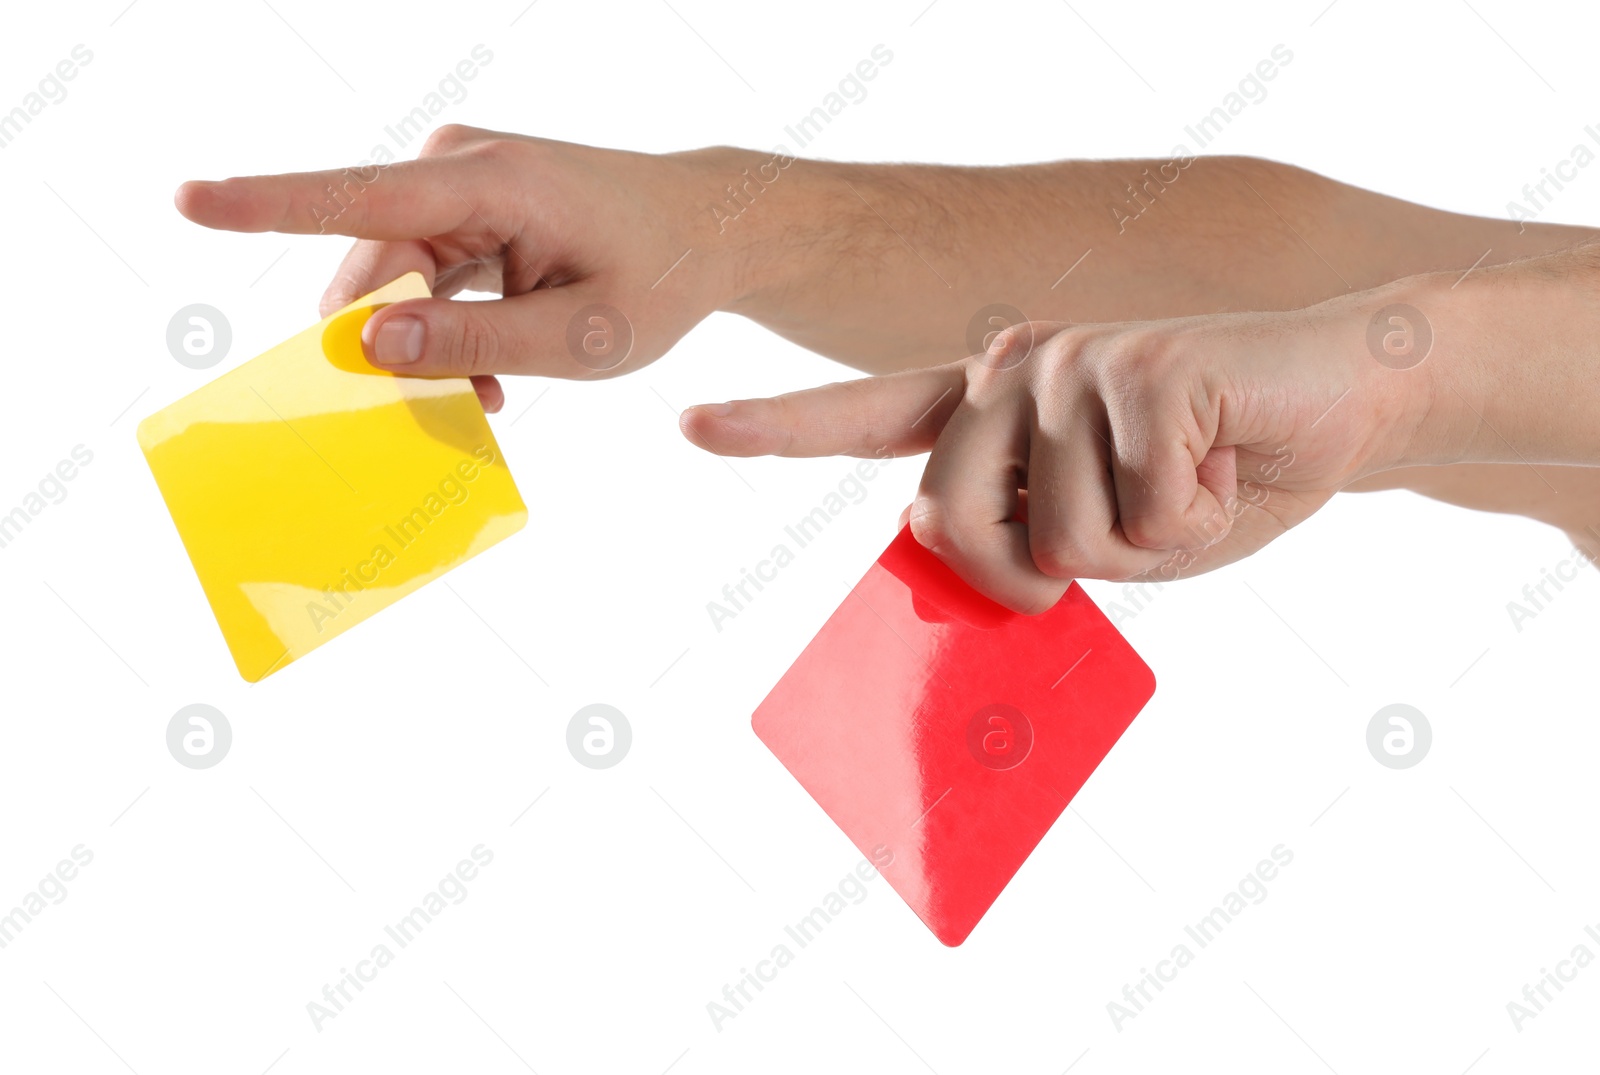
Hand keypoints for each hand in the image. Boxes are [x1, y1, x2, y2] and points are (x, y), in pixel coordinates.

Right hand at [175, 125, 751, 410]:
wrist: (709, 229)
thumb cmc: (658, 276)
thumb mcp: (580, 335)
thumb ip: (473, 344)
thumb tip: (365, 347)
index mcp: (492, 182)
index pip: (362, 198)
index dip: (269, 205)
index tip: (191, 200)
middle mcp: (459, 166)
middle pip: (373, 271)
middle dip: (386, 351)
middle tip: (441, 417)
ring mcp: (457, 184)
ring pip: (392, 284)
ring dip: (419, 351)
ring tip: (482, 403)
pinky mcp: (463, 208)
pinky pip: (419, 279)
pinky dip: (441, 335)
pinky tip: (482, 383)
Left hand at [681, 302, 1446, 612]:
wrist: (1348, 402)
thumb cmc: (1219, 477)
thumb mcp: (1112, 538)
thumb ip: (1035, 552)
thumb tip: (961, 580)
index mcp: (994, 407)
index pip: (870, 417)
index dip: (781, 427)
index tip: (694, 426)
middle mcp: (1010, 368)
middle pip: (944, 527)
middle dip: (1029, 580)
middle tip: (1118, 545)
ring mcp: (1068, 359)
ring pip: (1060, 540)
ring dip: (1153, 545)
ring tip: (1197, 476)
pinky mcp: (1139, 363)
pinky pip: (1146, 514)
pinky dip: (1207, 515)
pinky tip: (1233, 455)